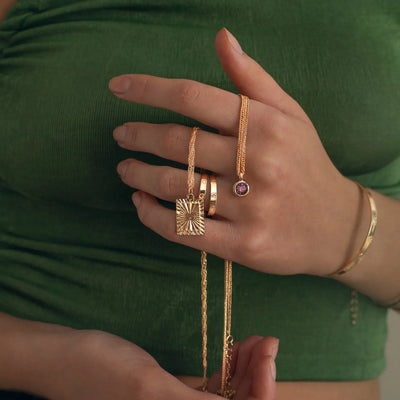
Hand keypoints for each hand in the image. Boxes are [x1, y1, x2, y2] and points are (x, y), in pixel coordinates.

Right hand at [44, 330, 276, 399]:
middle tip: (265, 340)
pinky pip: (212, 389)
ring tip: (254, 340)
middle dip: (258, 377)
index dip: (261, 392)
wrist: (67, 356)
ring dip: (246, 370)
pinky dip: (228, 369)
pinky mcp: (174, 396)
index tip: (268, 354)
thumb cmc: (102, 370)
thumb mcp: (151, 389)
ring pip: (228, 399)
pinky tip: (234, 349)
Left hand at [109, 28, 361, 276]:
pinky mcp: (242, 245)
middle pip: (177, 142)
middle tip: (121, 136)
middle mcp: (256, 163)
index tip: (118, 87)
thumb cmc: (307, 165)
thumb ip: (253, 79)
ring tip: (126, 170)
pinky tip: (140, 203)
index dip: (149, 89)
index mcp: (265, 125)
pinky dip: (152, 215)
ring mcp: (249, 208)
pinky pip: (183, 229)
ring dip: (138, 175)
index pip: (194, 97)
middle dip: (138, 136)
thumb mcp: (290, 115)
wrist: (336, 226)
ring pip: (174, 186)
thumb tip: (222, 37)